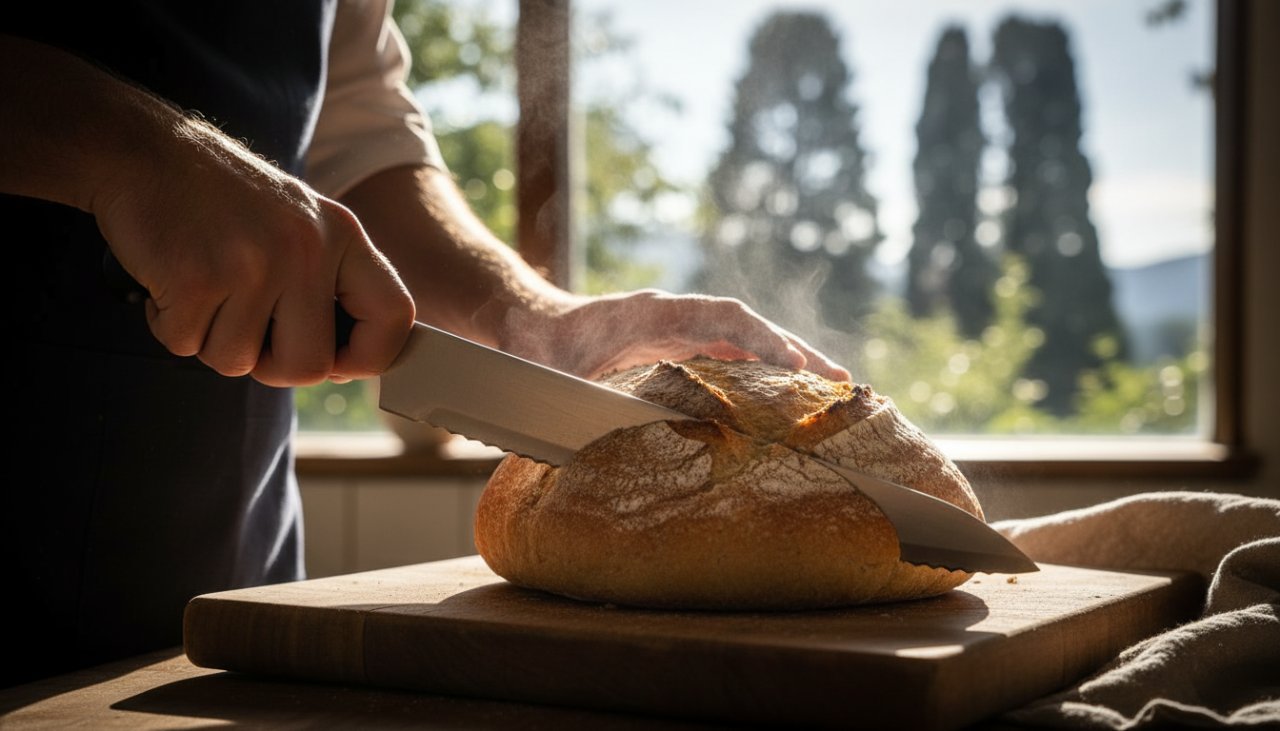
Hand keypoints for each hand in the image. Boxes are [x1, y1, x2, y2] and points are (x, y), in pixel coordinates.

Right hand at [95, 118, 414, 385]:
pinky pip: (187, 346)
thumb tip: (344, 366)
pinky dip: (170, 325)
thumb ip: (330, 283)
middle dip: (272, 366)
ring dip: (211, 339)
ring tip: (204, 287)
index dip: (370, 356)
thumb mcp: (301, 223)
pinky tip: (172, 281)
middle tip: (246, 332)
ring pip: (238, 362)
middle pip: (309, 366)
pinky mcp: (195, 279)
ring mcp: (252, 264)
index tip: (337, 364)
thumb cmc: (224, 200)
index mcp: (342, 236)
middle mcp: (307, 249)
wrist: (146, 151)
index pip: (395, 316)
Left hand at [501, 289, 850, 380]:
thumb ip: (566, 384)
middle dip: (795, 351)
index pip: (720, 316)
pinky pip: (730, 356)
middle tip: (841, 381)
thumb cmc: (535, 345)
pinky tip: (785, 399)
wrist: (526, 324)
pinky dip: (761, 373)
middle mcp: (674, 316)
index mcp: (651, 313)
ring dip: (788, 362)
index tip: (791, 365)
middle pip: (747, 325)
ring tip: (832, 391)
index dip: (758, 339)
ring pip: (745, 340)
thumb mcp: (546, 365)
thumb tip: (587, 416)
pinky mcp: (678, 347)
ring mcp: (679, 330)